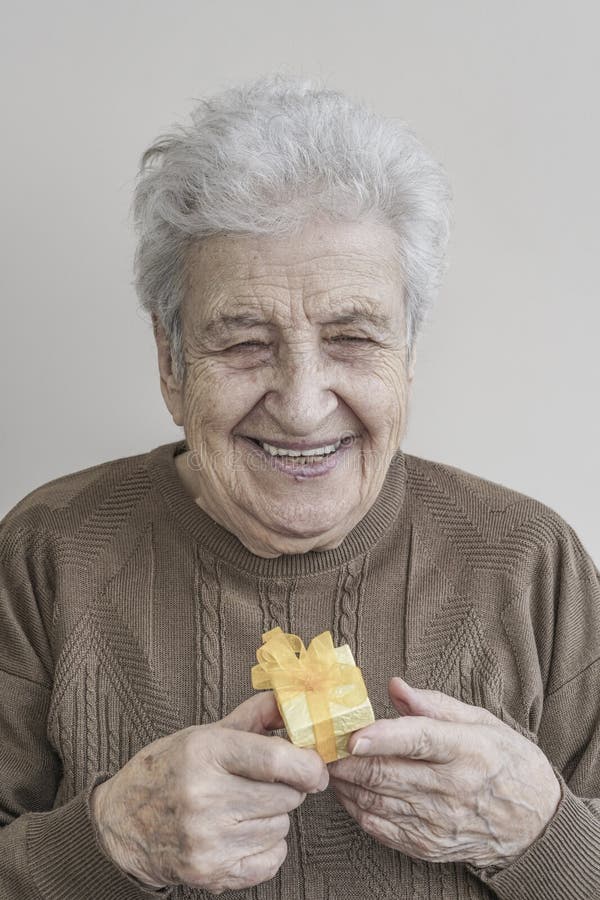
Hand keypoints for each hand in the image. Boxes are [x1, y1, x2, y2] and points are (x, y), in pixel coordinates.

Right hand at [90, 692, 328, 893]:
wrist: (121, 822)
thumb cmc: (168, 770)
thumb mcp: (205, 733)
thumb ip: (255, 716)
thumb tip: (295, 703)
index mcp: (203, 752)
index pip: (275, 759)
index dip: (307, 764)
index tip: (315, 767)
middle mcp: (203, 797)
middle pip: (285, 796)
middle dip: (286, 788)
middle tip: (262, 784)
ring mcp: (205, 840)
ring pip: (280, 827)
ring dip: (273, 817)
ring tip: (242, 808)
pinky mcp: (209, 873)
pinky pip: (271, 860)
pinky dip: (267, 847)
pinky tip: (242, 834)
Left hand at [328, 677, 560, 868]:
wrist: (536, 822)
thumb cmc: (505, 761)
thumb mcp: (480, 721)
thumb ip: (433, 705)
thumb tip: (394, 686)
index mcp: (468, 749)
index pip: (419, 740)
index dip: (383, 736)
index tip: (352, 734)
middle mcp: (453, 788)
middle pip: (387, 773)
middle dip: (346, 759)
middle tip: (323, 743)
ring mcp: (440, 822)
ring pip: (377, 801)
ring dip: (347, 782)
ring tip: (329, 763)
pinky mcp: (430, 845)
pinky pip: (382, 828)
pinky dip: (358, 808)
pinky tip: (349, 791)